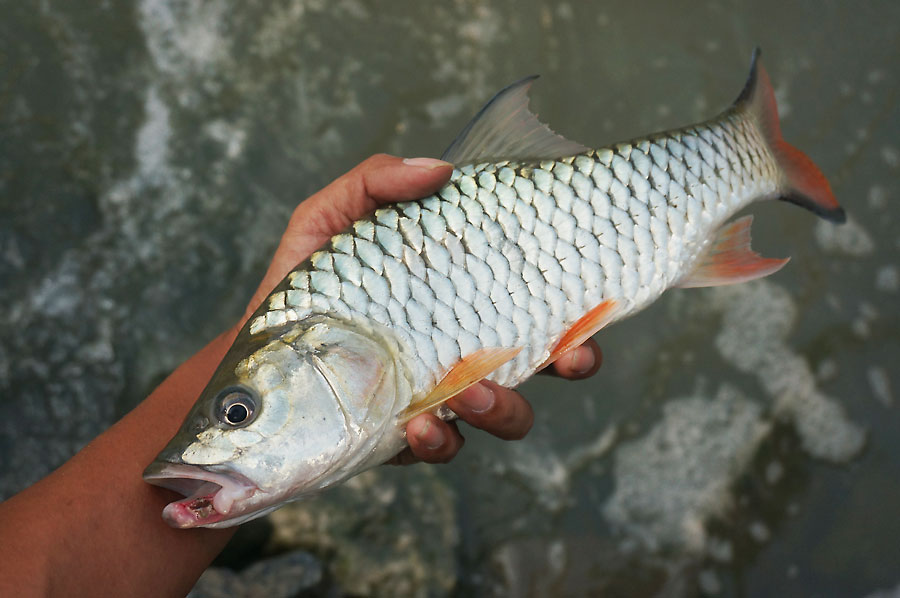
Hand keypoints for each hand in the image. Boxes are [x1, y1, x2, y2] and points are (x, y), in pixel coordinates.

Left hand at [248, 154, 603, 464]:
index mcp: (460, 297)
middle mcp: (464, 347)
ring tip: (470, 394)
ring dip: (504, 409)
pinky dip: (440, 442)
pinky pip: (443, 449)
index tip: (589, 307)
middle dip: (570, 363)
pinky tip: (418, 426)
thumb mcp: (328, 219)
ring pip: (506, 414)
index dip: (576, 309)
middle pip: (545, 362)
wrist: (256, 358)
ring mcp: (441, 395)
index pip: (535, 300)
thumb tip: (440, 169)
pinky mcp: (407, 436)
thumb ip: (375, 183)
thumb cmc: (302, 284)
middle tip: (565, 356)